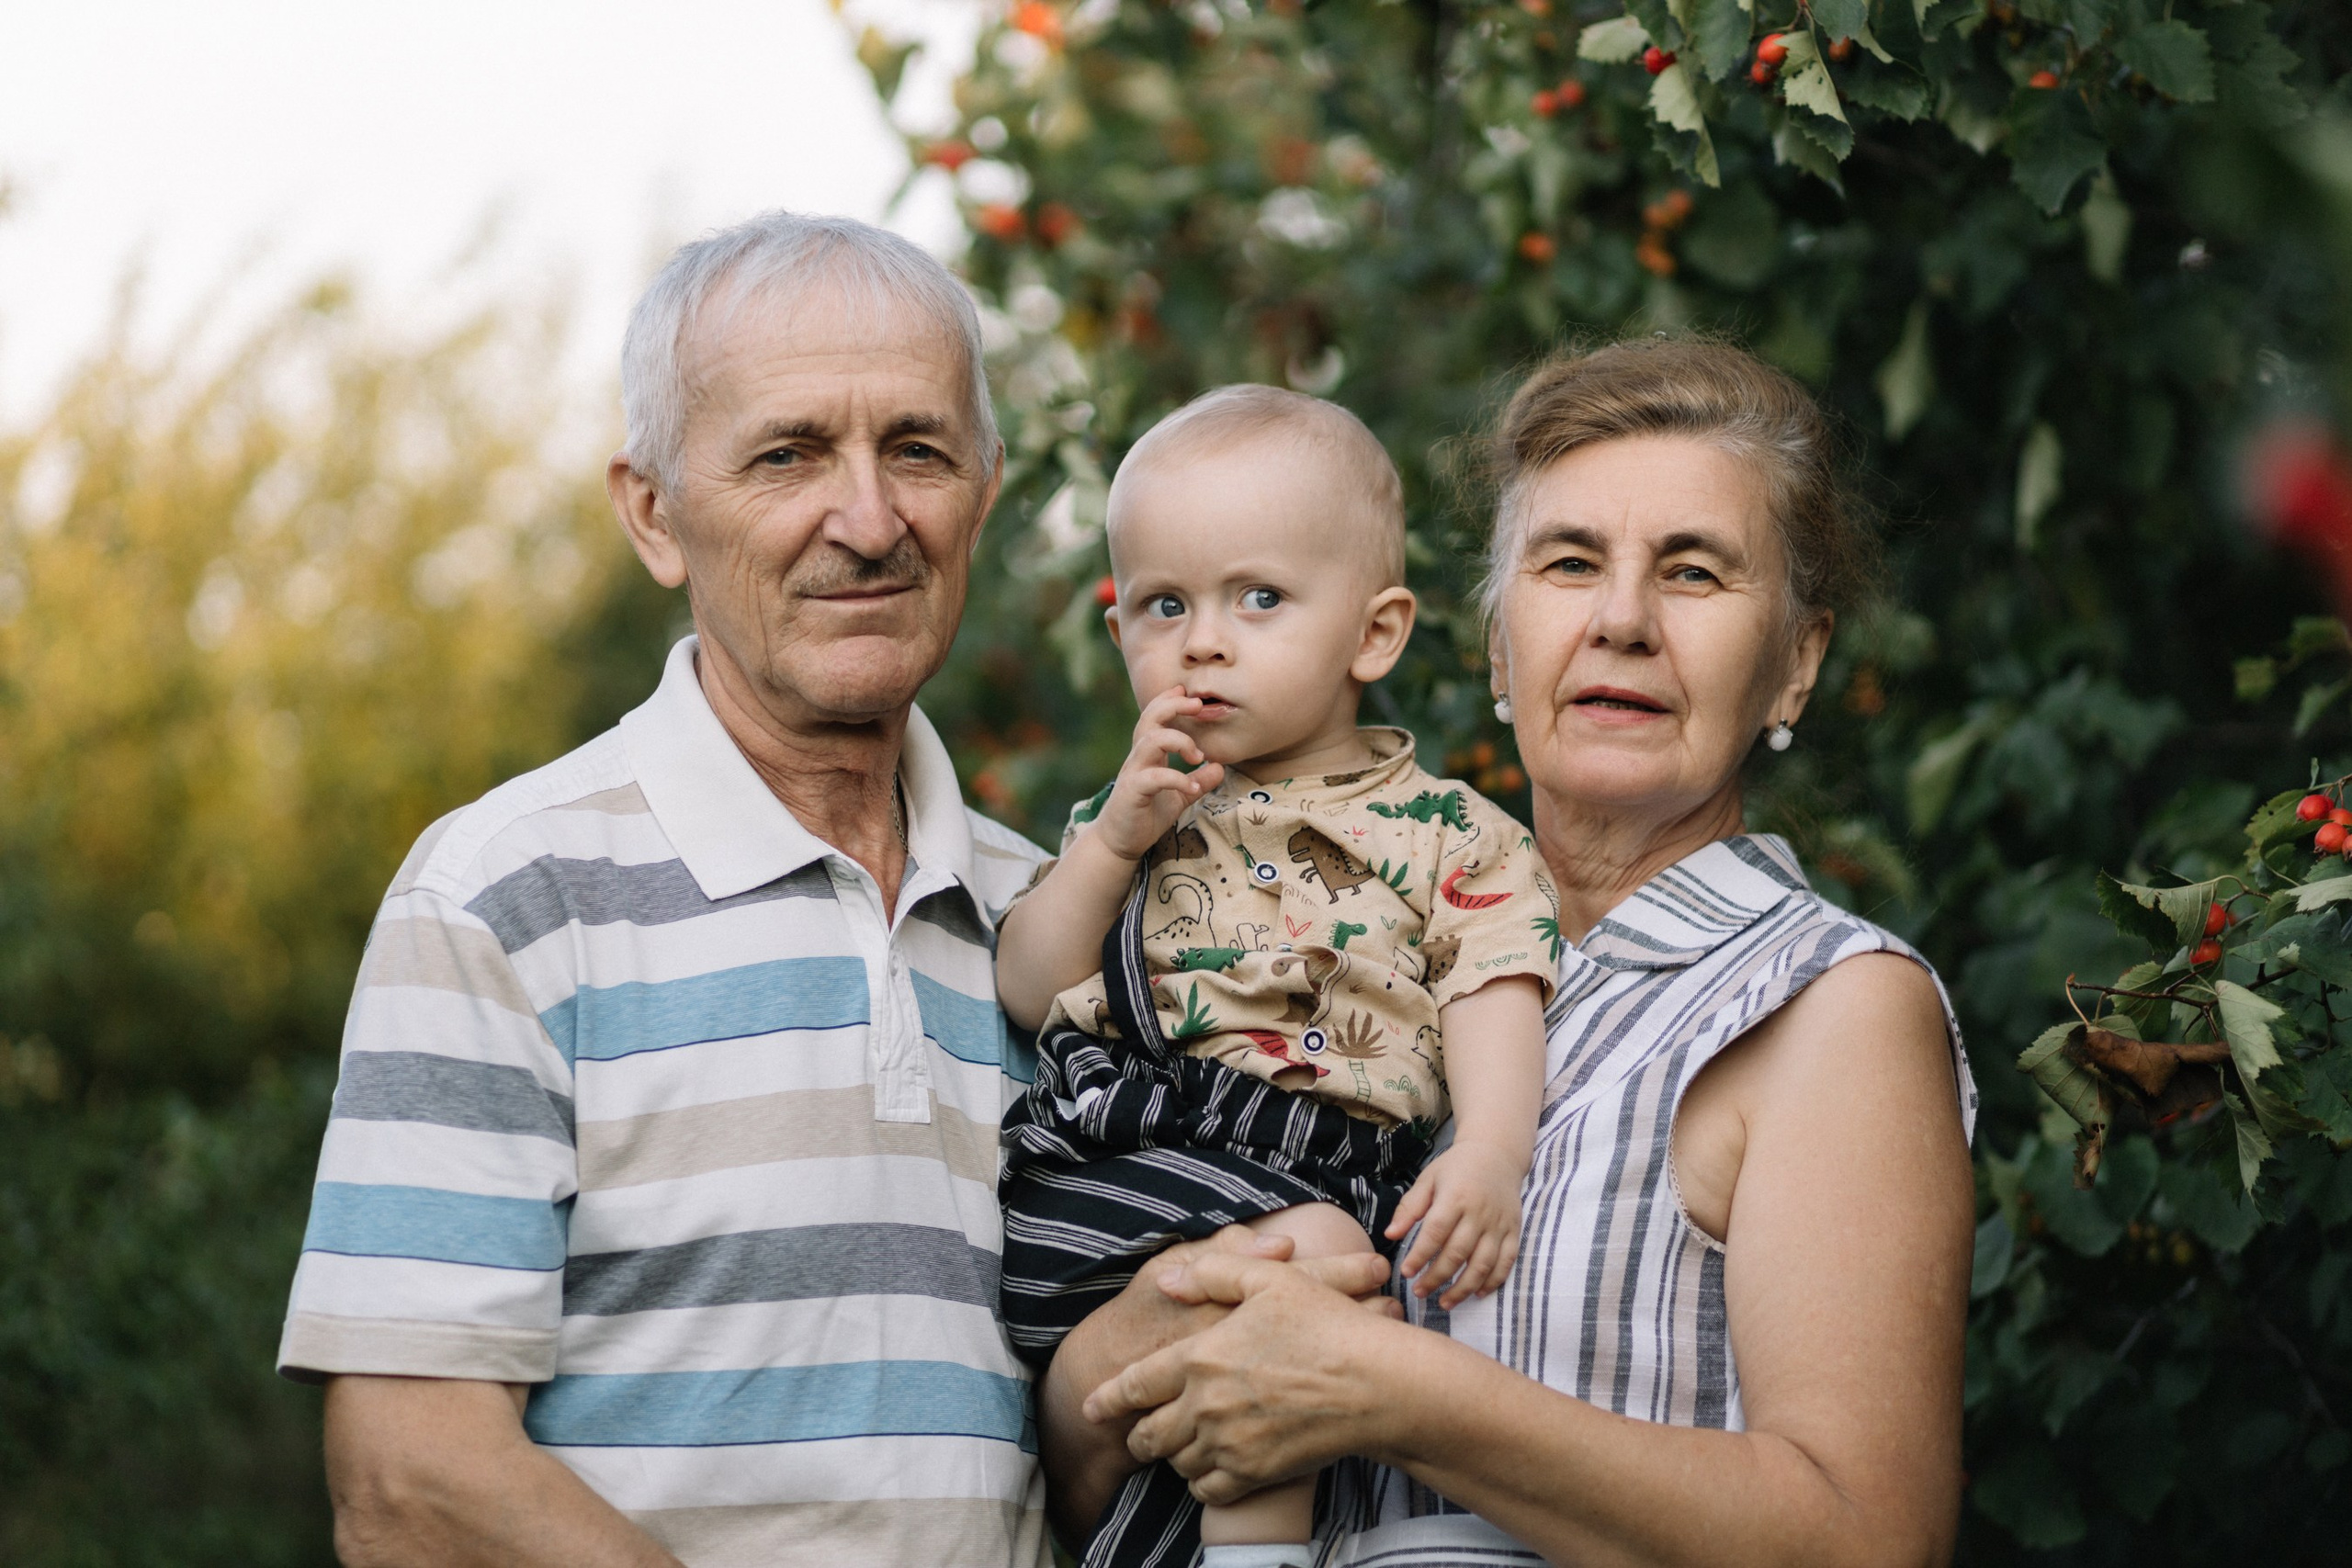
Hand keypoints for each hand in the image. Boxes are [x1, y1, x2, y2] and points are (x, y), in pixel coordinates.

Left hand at [1082, 1250, 1403, 1506]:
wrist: (1374, 1384)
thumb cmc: (1325, 1325)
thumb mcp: (1269, 1281)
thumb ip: (1212, 1274)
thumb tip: (1168, 1279)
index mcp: (1200, 1356)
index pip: (1136, 1384)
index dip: (1109, 1398)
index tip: (1091, 1409)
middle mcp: (1205, 1404)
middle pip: (1150, 1434)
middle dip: (1138, 1437)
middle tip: (1135, 1438)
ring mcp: (1229, 1443)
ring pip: (1178, 1462)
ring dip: (1174, 1457)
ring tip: (1180, 1449)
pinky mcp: (1255, 1472)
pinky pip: (1210, 1490)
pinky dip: (1203, 1483)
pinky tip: (1212, 1470)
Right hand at [1085, 686, 1226, 861]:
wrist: (1119, 842)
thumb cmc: (1145, 816)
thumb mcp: (1178, 797)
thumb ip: (1197, 780)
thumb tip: (1220, 767)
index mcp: (1148, 755)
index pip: (1154, 717)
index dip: (1169, 701)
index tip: (1190, 694)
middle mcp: (1138, 758)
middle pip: (1149, 719)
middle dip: (1173, 706)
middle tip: (1198, 704)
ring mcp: (1133, 773)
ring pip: (1151, 741)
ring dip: (1179, 741)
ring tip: (1198, 757)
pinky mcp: (1132, 792)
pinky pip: (1155, 777)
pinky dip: (1178, 779)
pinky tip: (1193, 787)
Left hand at [1384, 1138, 1525, 1306]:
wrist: (1497, 1154)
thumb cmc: (1456, 1167)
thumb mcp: (1429, 1179)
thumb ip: (1410, 1207)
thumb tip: (1390, 1235)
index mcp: (1455, 1197)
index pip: (1435, 1233)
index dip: (1420, 1256)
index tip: (1406, 1272)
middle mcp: (1479, 1212)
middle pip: (1458, 1253)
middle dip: (1437, 1277)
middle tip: (1420, 1292)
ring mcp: (1499, 1223)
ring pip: (1483, 1263)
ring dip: (1464, 1287)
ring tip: (1445, 1303)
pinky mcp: (1514, 1230)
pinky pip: (1506, 1261)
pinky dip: (1493, 1281)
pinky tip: (1478, 1293)